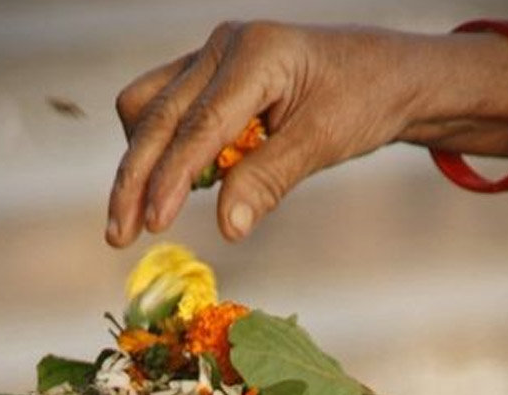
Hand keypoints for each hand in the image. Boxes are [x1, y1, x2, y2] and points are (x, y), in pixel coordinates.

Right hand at [106, 21, 449, 246]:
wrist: (388, 73)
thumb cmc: (364, 100)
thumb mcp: (324, 142)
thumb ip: (270, 181)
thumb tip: (226, 228)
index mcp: (256, 54)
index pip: (198, 126)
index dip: (170, 179)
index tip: (152, 225)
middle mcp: (222, 47)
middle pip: (155, 116)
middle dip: (135, 179)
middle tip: (119, 235)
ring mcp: (210, 56)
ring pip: (147, 108)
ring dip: (141, 161)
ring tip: (150, 215)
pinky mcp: (207, 74)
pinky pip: (165, 109)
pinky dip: (165, 149)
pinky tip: (185, 185)